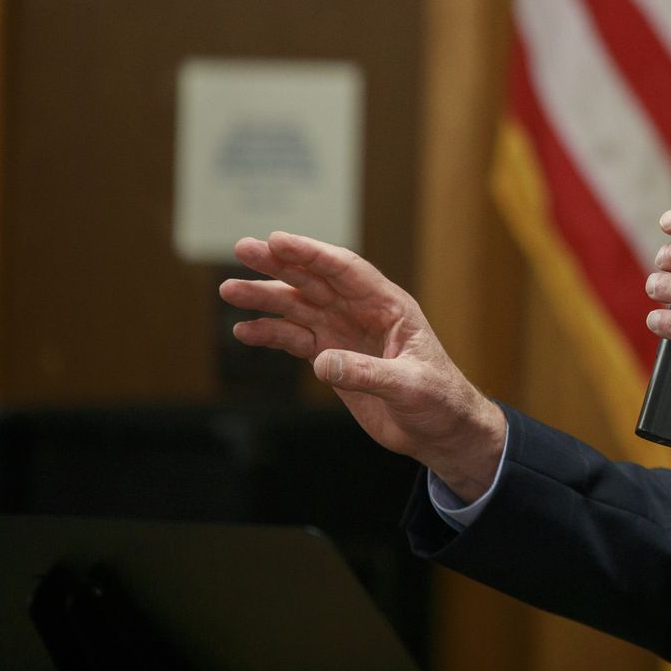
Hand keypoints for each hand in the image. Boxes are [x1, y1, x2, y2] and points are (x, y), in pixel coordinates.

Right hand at [220, 232, 505, 501]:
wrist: (441, 431)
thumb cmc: (440, 400)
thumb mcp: (410, 386)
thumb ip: (367, 373)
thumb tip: (321, 362)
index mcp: (389, 306)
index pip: (346, 270)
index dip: (312, 253)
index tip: (277, 240)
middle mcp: (363, 313)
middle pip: (315, 280)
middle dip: (279, 264)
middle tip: (242, 249)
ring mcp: (345, 333)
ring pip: (299, 306)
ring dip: (266, 297)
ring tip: (229, 290)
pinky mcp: (333, 358)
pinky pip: (296, 339)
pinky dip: (270, 333)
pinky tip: (244, 331)